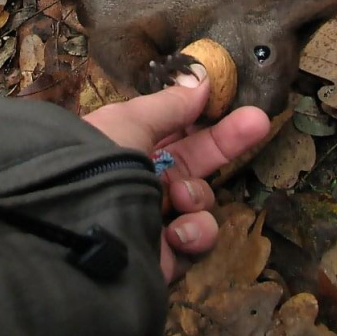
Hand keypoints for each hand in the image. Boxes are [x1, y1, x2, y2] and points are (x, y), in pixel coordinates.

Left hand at [84, 69, 269, 282]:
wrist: (77, 228)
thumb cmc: (97, 161)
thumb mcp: (131, 120)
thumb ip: (170, 104)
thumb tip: (201, 79)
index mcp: (128, 147)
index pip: (176, 131)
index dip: (204, 118)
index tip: (230, 101)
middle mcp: (140, 182)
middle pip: (196, 162)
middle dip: (227, 142)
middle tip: (258, 120)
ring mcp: (152, 219)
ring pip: (199, 202)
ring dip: (197, 196)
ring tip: (180, 197)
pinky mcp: (163, 256)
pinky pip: (196, 240)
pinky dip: (194, 234)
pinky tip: (176, 231)